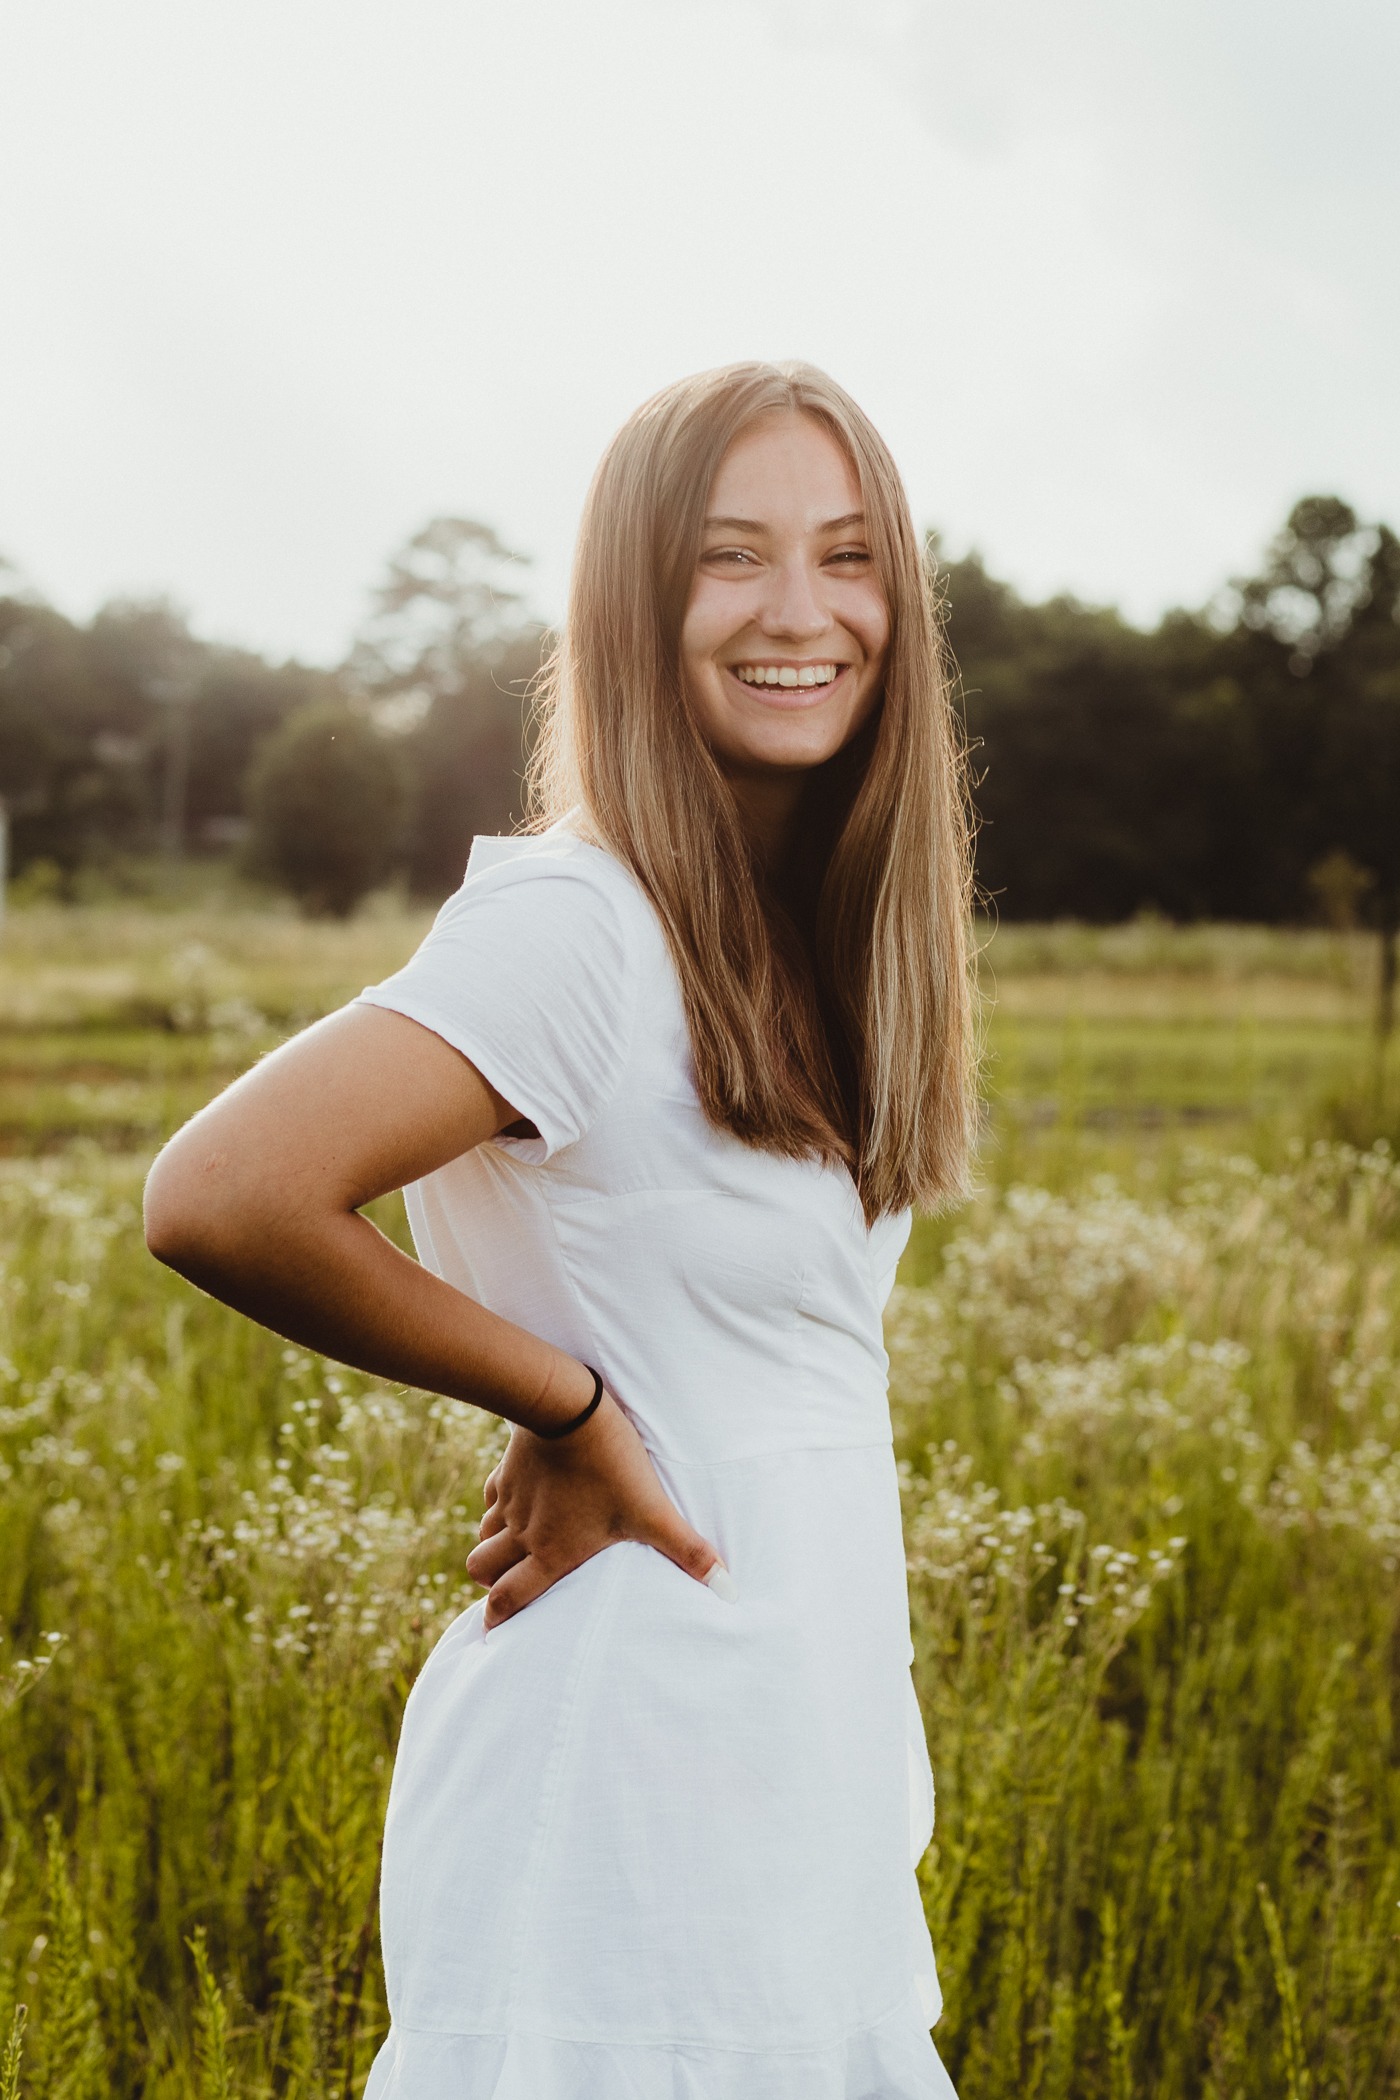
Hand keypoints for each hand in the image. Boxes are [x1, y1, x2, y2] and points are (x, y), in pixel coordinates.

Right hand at [465, 1392, 733, 1629]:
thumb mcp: (653, 1511)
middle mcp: (523, 1533)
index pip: (508, 1599)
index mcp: (551, 1553)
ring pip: (483, 1534)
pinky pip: (492, 1498)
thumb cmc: (611, 1466)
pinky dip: (499, 1507)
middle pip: (482, 1569)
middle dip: (490, 1583)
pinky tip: (521, 1502)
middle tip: (505, 1587)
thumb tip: (728, 1590)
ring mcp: (511, 1501)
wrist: (570, 1408)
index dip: (496, 1620)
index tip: (492, 1632)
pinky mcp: (508, 1470)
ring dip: (494, 1546)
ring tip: (513, 1550)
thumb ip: (687, 1552)